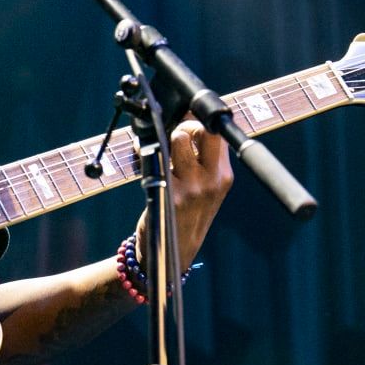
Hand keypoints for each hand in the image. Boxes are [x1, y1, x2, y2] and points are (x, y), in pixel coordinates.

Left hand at [136, 119, 231, 271]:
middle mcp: (211, 180)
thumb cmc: (188, 212)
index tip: (186, 120)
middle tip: (173, 135)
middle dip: (184, 124)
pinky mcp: (168, 193)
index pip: (217, 133)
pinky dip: (145, 151)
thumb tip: (188, 113)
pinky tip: (141, 154)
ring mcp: (191, 187)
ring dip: (163, 137)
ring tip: (158, 148)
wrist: (174, 250)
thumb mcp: (206, 186)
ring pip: (177, 139)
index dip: (199, 121)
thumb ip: (203, 155)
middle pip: (200, 130)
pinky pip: (155, 158)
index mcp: (223, 175)